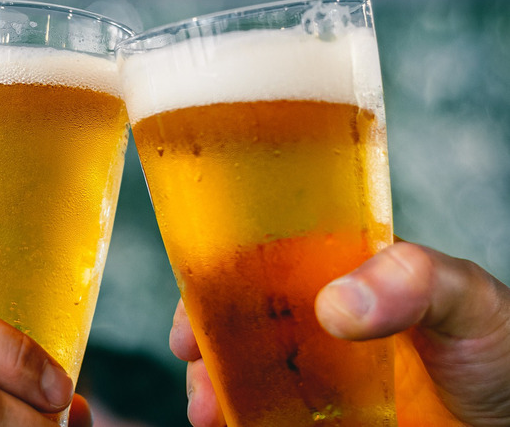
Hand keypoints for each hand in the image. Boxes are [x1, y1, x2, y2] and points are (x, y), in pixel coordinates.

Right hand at [171, 242, 509, 426]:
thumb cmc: (500, 346)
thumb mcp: (466, 297)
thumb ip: (413, 279)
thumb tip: (336, 304)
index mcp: (340, 269)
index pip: (263, 258)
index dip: (218, 277)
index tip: (195, 311)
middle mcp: (318, 317)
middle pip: (240, 317)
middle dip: (205, 336)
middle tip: (190, 360)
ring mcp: (318, 372)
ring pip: (244, 369)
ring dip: (214, 384)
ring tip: (208, 410)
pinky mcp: (322, 415)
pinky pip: (267, 412)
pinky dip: (240, 417)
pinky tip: (231, 425)